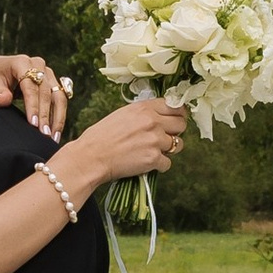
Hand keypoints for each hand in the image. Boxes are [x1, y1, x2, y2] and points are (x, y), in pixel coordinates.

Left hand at [0, 51, 69, 138]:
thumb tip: (3, 101)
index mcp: (22, 63)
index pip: (30, 87)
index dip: (33, 106)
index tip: (33, 124)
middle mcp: (39, 65)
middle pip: (47, 92)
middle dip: (46, 115)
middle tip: (45, 135)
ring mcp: (47, 73)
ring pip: (58, 96)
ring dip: (58, 117)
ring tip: (54, 137)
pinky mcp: (52, 81)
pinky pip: (59, 99)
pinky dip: (58, 115)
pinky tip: (56, 131)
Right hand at [69, 91, 191, 191]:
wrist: (91, 157)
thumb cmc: (101, 137)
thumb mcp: (122, 115)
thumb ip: (144, 113)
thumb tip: (159, 116)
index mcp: (144, 108)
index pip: (175, 106)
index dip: (177, 115)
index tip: (175, 120)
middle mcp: (153, 122)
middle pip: (181, 124)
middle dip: (175, 132)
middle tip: (165, 137)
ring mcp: (155, 140)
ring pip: (178, 144)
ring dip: (169, 149)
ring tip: (154, 151)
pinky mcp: (153, 159)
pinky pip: (168, 163)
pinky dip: (159, 165)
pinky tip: (146, 164)